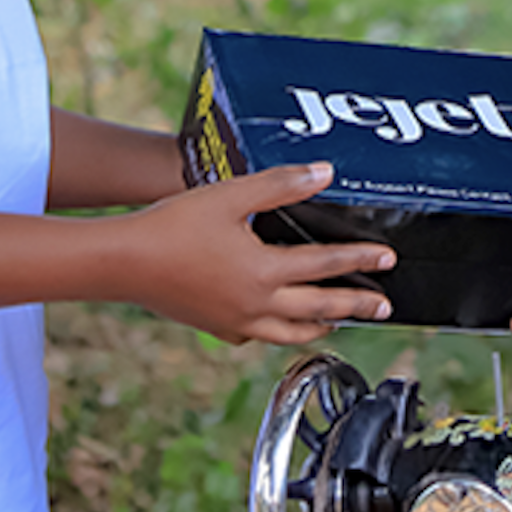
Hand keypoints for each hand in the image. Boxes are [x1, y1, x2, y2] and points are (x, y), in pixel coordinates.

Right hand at [117, 164, 395, 345]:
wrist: (124, 262)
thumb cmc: (173, 226)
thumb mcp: (230, 195)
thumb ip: (280, 185)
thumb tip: (324, 173)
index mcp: (264, 271)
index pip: (327, 266)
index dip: (361, 260)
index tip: (388, 258)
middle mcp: (256, 305)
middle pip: (320, 309)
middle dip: (356, 306)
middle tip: (384, 307)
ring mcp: (236, 323)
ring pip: (291, 333)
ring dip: (321, 326)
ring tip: (338, 321)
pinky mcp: (217, 329)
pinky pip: (258, 337)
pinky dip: (279, 333)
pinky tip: (278, 324)